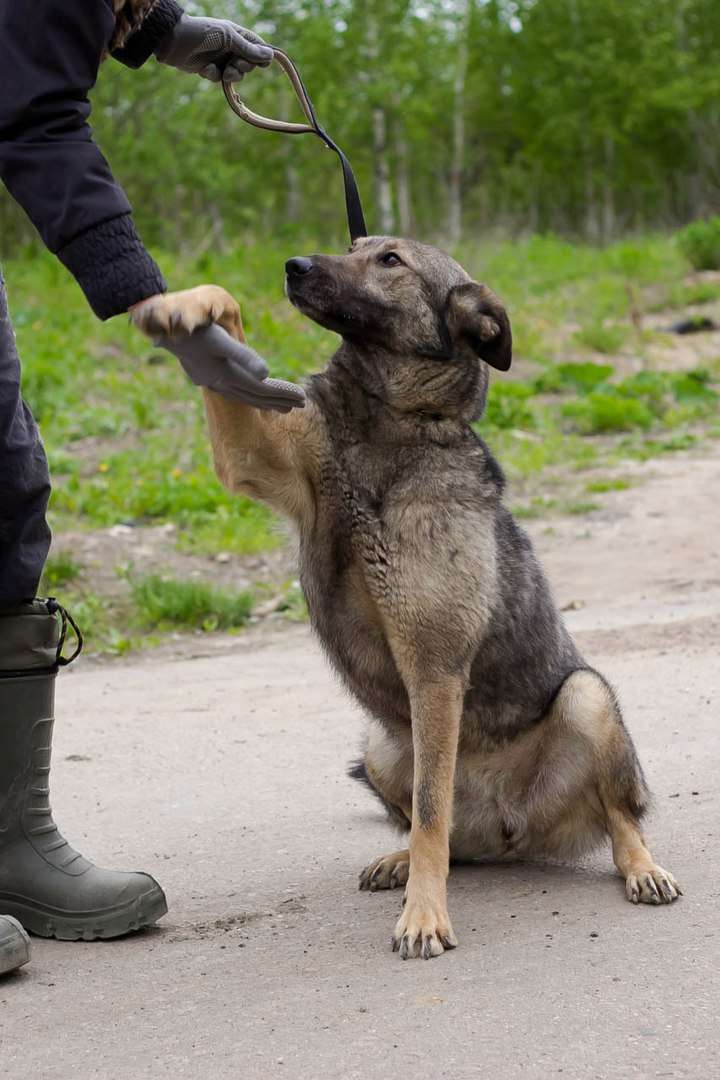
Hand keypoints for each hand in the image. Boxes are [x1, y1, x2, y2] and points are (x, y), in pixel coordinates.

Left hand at [155, 14, 272, 82]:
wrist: (174, 41)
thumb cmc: (202, 32)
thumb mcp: (227, 38)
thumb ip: (248, 49)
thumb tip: (270, 56)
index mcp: (237, 34)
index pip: (257, 47)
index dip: (261, 57)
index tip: (262, 65)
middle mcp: (231, 47)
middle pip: (249, 64)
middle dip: (243, 67)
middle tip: (234, 64)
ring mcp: (220, 59)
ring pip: (236, 75)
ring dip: (231, 75)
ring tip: (223, 72)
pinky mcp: (210, 70)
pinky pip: (219, 79)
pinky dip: (214, 75)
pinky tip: (204, 69)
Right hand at [158, 323, 305, 411]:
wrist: (159, 325)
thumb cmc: (192, 329)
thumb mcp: (219, 339)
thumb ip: (243, 356)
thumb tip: (266, 373)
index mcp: (227, 375)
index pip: (262, 389)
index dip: (282, 394)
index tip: (302, 398)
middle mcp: (220, 382)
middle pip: (256, 395)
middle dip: (279, 400)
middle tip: (302, 403)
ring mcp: (211, 380)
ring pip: (244, 394)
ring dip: (264, 400)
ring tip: (284, 406)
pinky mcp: (204, 375)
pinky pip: (233, 389)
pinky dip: (247, 394)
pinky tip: (252, 393)